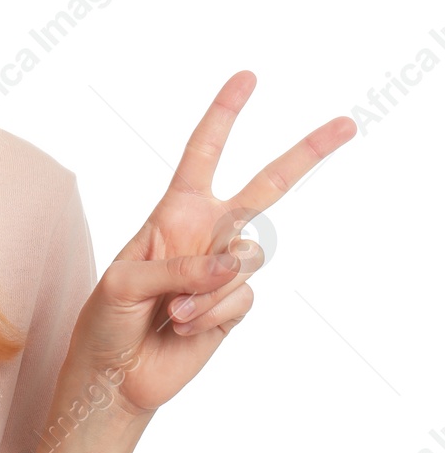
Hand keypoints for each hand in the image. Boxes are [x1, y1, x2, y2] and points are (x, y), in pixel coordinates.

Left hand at [67, 70, 354, 419]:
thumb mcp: (124, 283)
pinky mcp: (234, 305)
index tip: (247, 78)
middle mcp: (205, 233)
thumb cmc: (106, 320)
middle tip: (346, 123)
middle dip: (306, 154)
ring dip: (206, 289)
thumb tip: (231, 264)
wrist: (115, 374)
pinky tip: (183, 328)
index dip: (224, 116)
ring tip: (169, 312)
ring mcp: (223, 269)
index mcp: (173, 211)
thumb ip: (176, 268)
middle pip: (266, 186)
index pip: (202, 154)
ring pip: (248, 258)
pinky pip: (240, 298)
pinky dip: (210, 314)